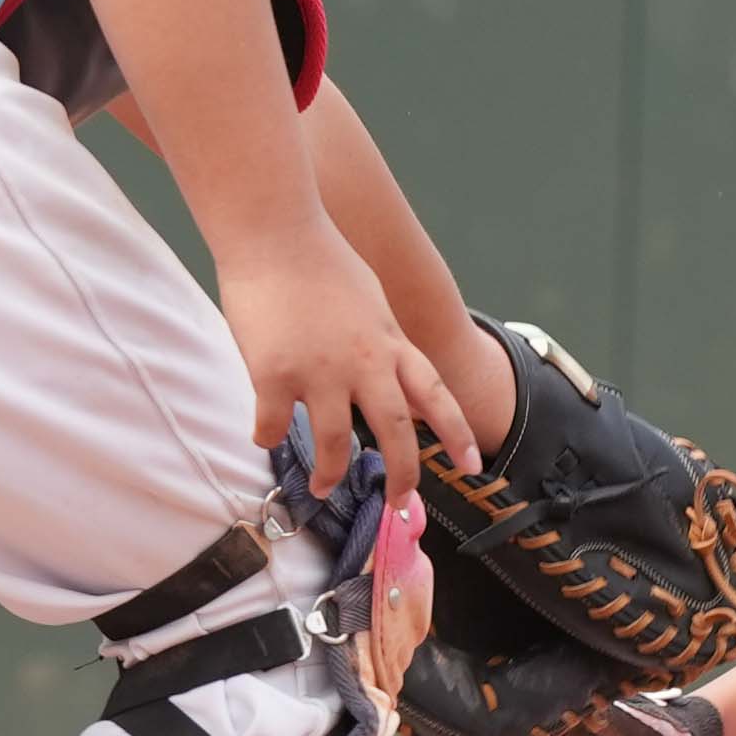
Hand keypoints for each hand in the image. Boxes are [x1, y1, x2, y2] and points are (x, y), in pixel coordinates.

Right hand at [218, 219, 464, 498]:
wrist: (274, 229)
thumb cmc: (316, 256)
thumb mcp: (369, 298)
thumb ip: (377, 337)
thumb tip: (380, 362)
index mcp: (389, 341)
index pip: (435, 393)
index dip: (456, 432)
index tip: (472, 465)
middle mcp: (364, 361)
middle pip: (395, 431)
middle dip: (404, 474)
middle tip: (401, 505)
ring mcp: (321, 371)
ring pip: (334, 442)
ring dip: (330, 472)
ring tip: (323, 488)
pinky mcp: (275, 374)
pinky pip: (274, 425)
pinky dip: (268, 436)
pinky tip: (263, 438)